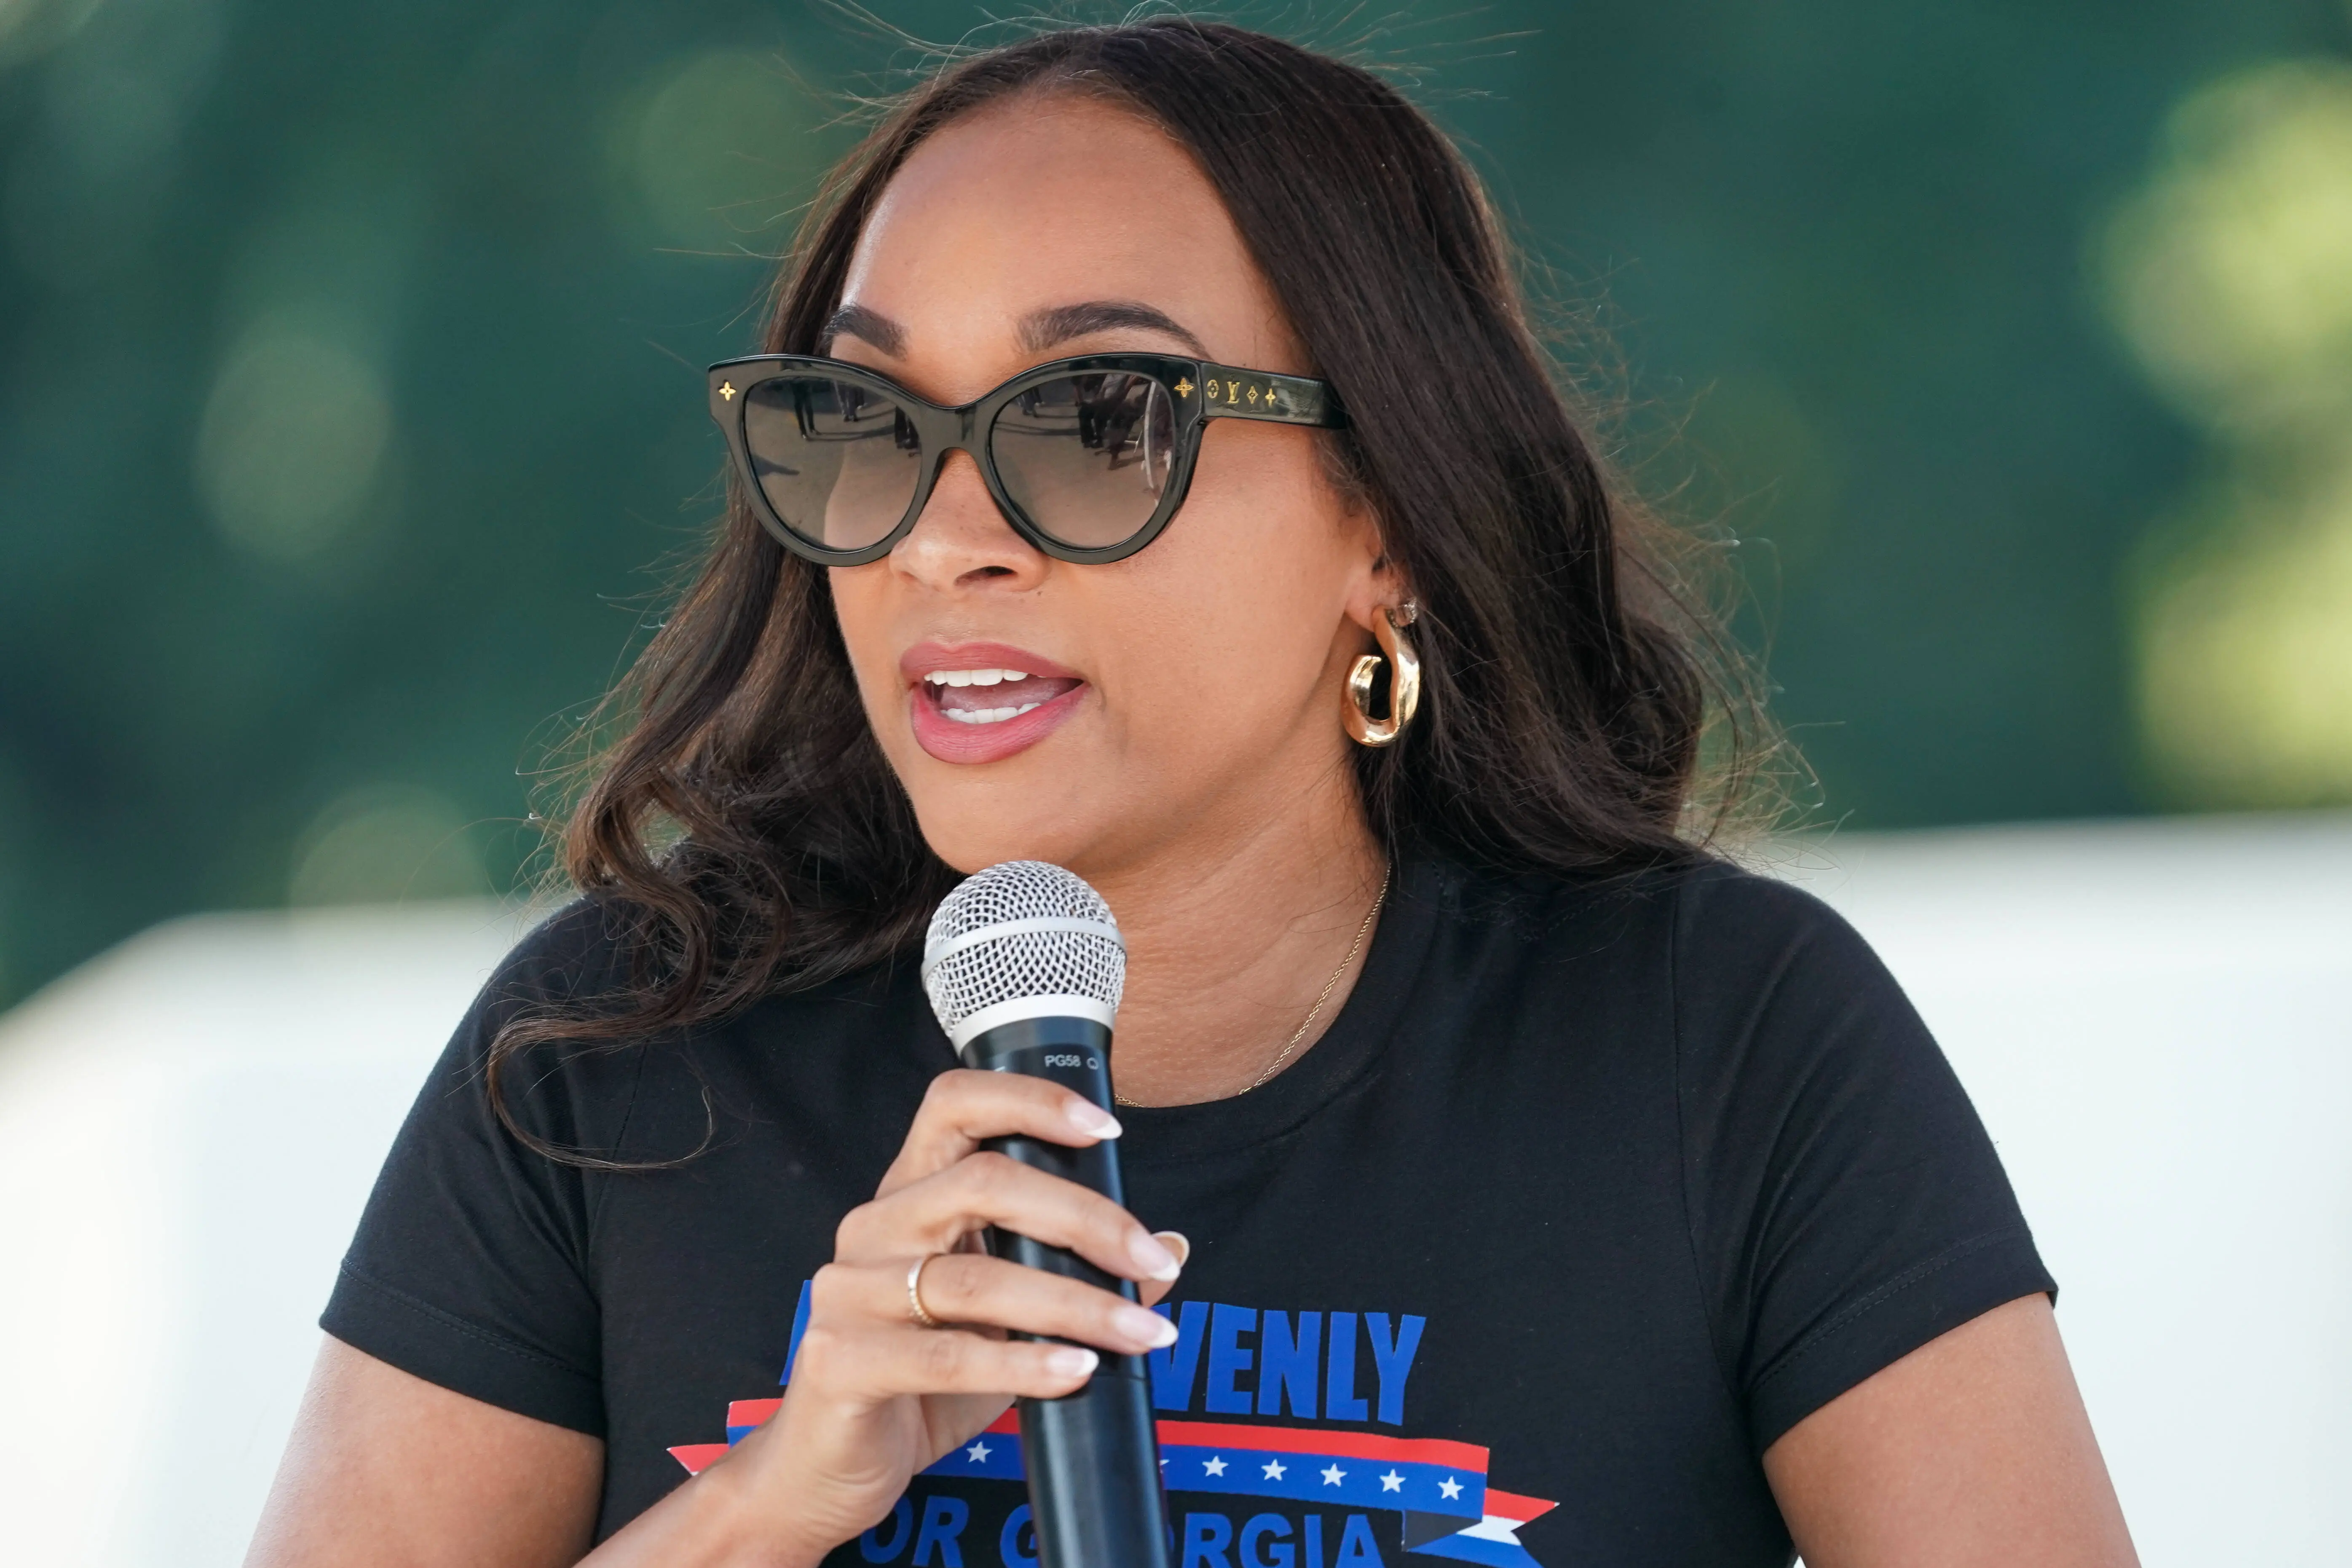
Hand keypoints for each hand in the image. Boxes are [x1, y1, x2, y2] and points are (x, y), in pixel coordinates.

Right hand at [699, 1070, 1186, 1566]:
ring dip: (1077, 1304)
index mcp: (909, 1196)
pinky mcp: (841, 1359)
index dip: (1029, 1101)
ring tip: (1142, 1334)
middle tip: (1148, 1262)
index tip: (1103, 1128)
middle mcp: (872, 1227)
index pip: (955, 1105)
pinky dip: (1023, 1362)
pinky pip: (947, 1355)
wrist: (827, 1470)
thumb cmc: (920, 1384)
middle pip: (984, 1183)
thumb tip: (1169, 1248)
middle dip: (1084, 1217)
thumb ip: (1073, 1275)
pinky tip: (1076, 1370)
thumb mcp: (1007, 1321)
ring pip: (977, 1278)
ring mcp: (849, 1292)